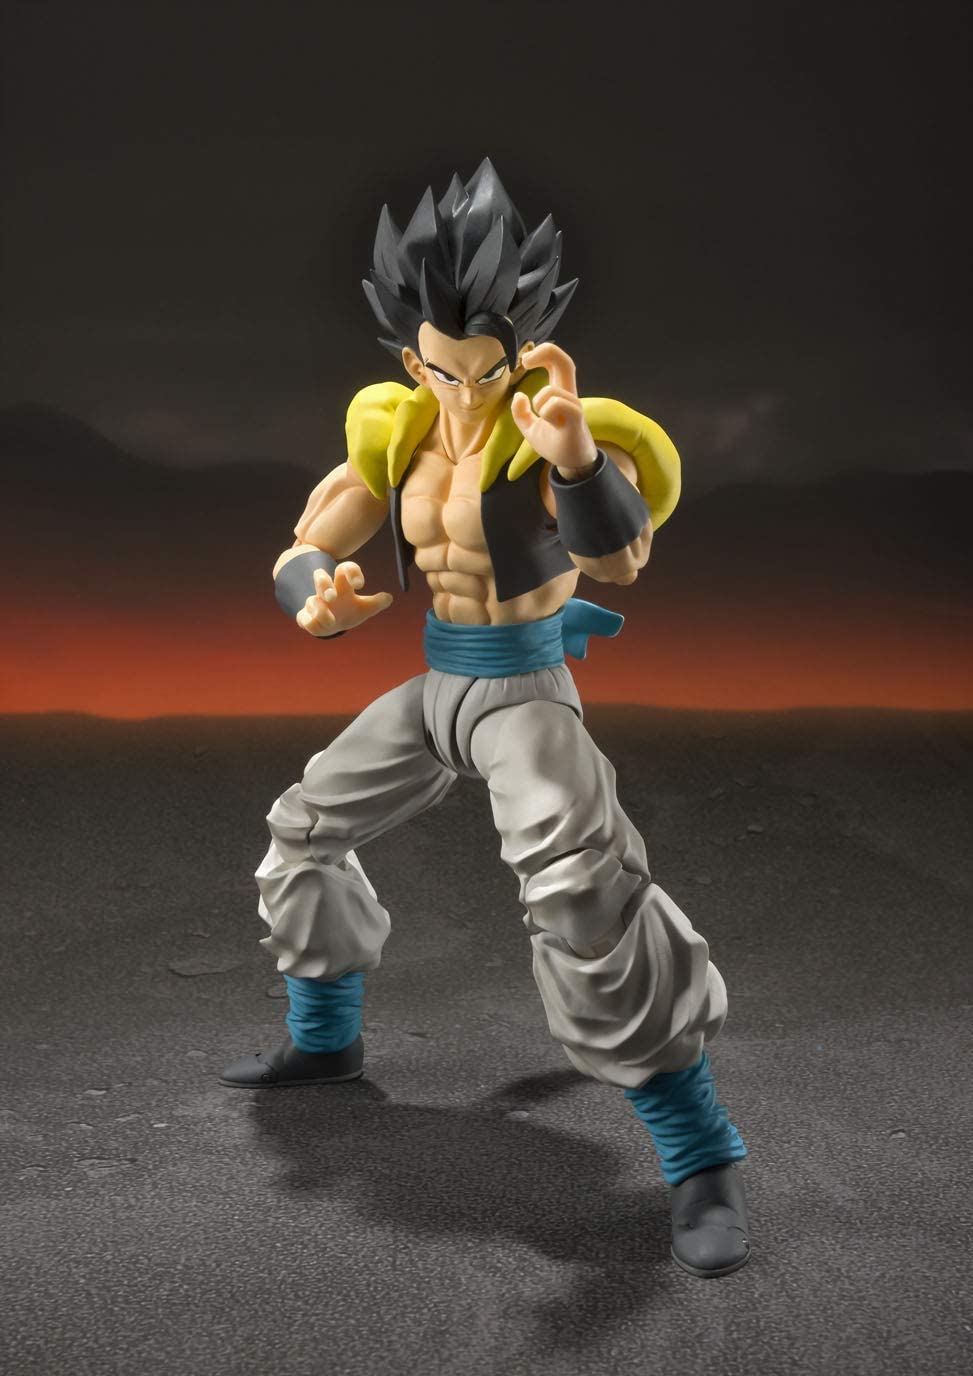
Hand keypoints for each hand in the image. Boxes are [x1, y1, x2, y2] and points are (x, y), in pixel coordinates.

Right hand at [297, 561, 392, 636]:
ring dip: (320, 610)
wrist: (331, 624)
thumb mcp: (365, 608)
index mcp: (342, 585)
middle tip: (333, 597)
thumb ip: (376, 603)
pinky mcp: (306, 617)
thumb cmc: (349, 610)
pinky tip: (318, 626)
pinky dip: (310, 622)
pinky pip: (303, 618)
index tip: (360, 584)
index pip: (345, 570)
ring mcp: (314, 604)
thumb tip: (389, 598)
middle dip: (324, 584)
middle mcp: (326, 591)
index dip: (351, 572)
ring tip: (331, 620)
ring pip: (311, 601)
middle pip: (320, 577)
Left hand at [510, 342, 597, 475]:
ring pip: (553, 390)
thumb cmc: (555, 444)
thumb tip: (519, 396)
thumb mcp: (530, 429)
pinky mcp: (575, 421)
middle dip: (547, 351)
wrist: (572, 464)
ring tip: (543, 419)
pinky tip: (549, 422)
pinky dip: (547, 411)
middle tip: (525, 362)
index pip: (557, 362)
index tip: (524, 362)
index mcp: (559, 393)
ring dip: (540, 401)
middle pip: (566, 362)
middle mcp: (568, 396)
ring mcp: (574, 408)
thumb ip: (521, 413)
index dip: (543, 353)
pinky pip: (559, 405)